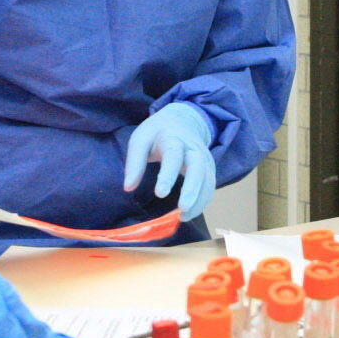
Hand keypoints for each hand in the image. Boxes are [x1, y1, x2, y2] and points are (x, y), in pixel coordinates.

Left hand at [122, 102, 215, 216]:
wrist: (182, 119)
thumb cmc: (156, 133)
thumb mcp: (140, 140)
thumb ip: (134, 163)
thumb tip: (128, 188)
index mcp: (173, 138)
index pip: (173, 155)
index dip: (168, 175)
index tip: (160, 194)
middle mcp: (192, 147)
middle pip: (198, 167)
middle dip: (192, 189)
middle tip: (183, 209)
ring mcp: (204, 157)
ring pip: (207, 178)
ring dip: (199, 199)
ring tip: (184, 217)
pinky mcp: (209, 166)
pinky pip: (210, 184)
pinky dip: (203, 200)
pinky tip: (191, 213)